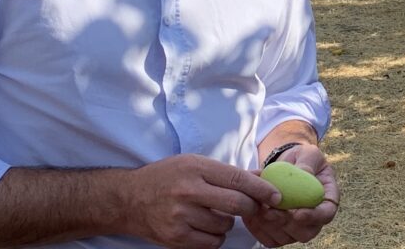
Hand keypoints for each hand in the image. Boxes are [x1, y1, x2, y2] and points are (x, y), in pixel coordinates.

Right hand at [120, 153, 280, 248]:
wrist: (128, 199)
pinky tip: (203, 227)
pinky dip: (214, 237)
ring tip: (212, 214)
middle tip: (251, 207)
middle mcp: (188, 191)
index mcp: (195, 168)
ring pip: (225, 226)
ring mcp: (181, 216)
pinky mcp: (177, 238)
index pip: (238, 179)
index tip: (276, 196)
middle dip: (251, 208)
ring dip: (227, 223)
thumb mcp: (194, 164)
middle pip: (237, 204)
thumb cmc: (166, 178)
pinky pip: (212, 243)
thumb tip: (262, 177)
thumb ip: (227, 173)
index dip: (262, 188)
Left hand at [242, 143, 338, 245]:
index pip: (326, 214)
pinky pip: (270, 238)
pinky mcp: (280, 232)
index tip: (298, 213)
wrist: (286, 166)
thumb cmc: (302, 159)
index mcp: (327, 200)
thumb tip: (303, 173)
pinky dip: (259, 229)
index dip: (314, 217)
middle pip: (306, 232)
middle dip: (287, 224)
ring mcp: (297, 228)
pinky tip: (251, 214)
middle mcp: (314, 218)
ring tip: (257, 208)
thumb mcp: (309, 154)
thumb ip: (308, 163)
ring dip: (270, 226)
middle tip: (270, 211)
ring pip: (286, 238)